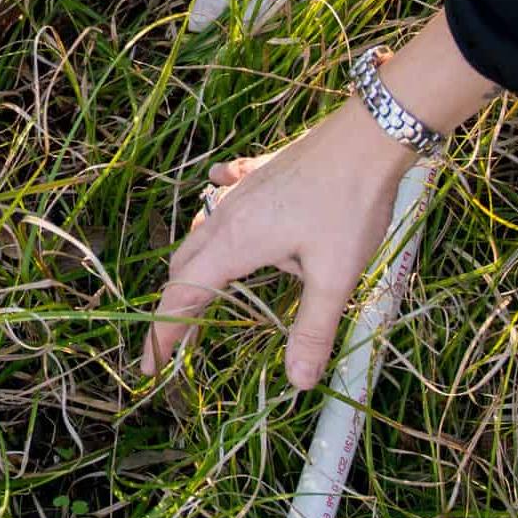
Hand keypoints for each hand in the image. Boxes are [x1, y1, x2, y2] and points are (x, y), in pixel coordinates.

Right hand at [142, 103, 419, 387]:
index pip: (182, 297)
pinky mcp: (260, 174)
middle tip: (184, 342)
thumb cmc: (351, 204)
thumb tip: (298, 382)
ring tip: (207, 291)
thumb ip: (313, 330)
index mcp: (235, 245)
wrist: (368, 135)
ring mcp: (241, 191)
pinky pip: (222, 197)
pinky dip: (216, 217)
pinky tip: (221, 204)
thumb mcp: (335, 276)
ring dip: (196, 267)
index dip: (163, 335)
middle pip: (184, 267)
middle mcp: (227, 217)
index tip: (149, 367)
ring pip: (201, 234)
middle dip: (179, 307)